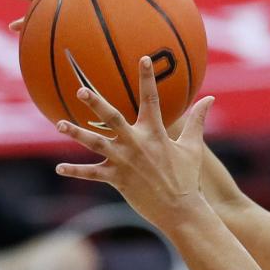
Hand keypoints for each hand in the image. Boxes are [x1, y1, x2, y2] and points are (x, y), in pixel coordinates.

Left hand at [55, 57, 213, 231]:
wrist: (181, 211)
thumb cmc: (187, 178)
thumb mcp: (193, 147)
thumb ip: (197, 121)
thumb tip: (209, 98)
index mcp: (155, 133)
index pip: (151, 100)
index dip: (148, 78)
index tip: (143, 58)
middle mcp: (137, 144)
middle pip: (112, 118)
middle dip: (96, 103)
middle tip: (80, 89)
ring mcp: (125, 161)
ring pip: (95, 143)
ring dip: (76, 133)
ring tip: (60, 125)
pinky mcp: (117, 179)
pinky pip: (92, 174)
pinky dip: (76, 172)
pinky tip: (60, 169)